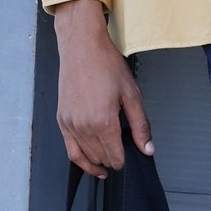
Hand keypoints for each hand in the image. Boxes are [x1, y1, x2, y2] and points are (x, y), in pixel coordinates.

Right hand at [53, 0, 154, 178]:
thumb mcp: (131, 94)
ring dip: (98, 161)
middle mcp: (84, 126)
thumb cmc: (106, 65)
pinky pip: (70, 149)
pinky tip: (90, 161)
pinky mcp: (61, 120)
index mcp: (103, 121)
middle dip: (113, 160)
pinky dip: (81, 159)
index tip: (130, 159)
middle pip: (101, 157)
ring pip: (85, 156)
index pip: (115, 156)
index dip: (124, 161)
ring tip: (108, 163)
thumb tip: (148, 148)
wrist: (82, 48)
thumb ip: (140, 125)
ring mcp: (70, 124)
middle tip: (122, 155)